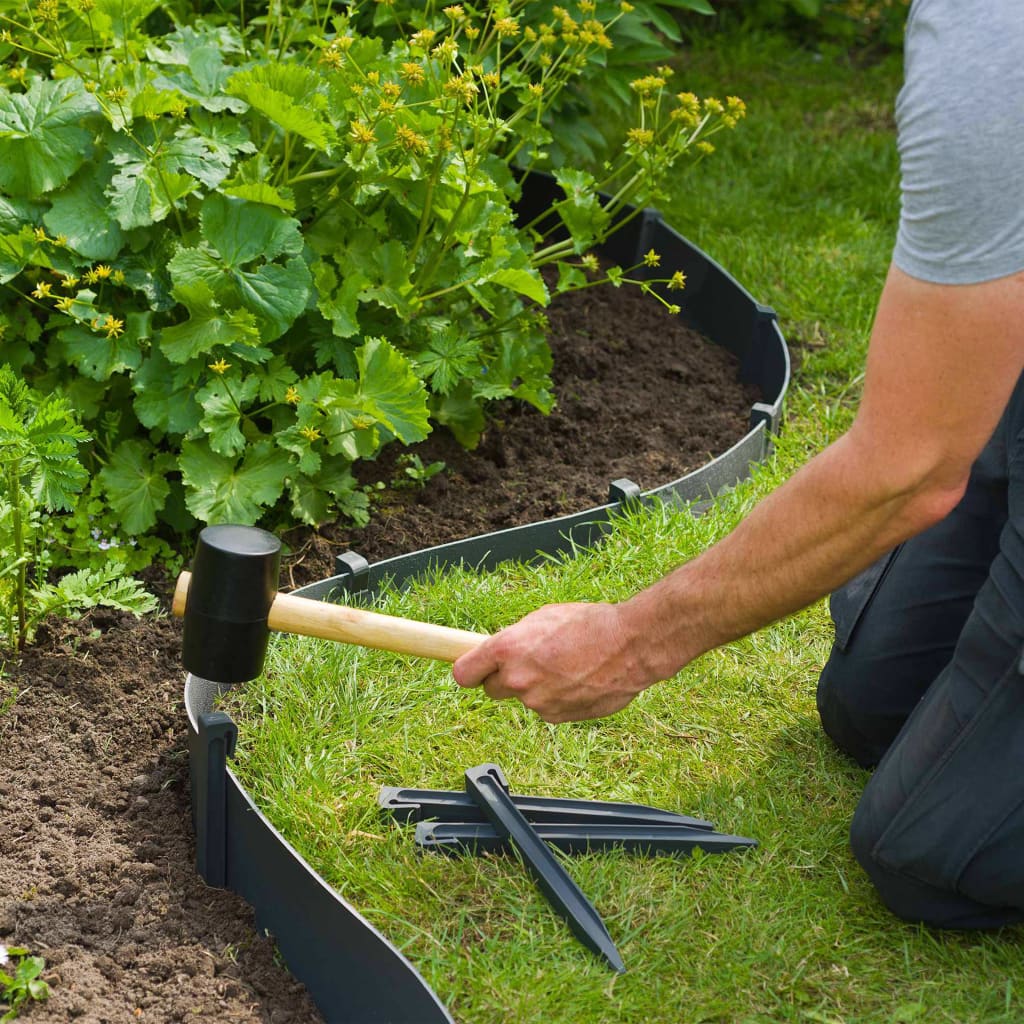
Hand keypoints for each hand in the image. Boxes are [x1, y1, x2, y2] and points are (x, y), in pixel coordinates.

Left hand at [452, 602, 652, 722]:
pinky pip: (548, 708)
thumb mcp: (543, 618)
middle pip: (491, 690)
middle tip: (529, 664)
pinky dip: (558, 698)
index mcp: (507, 649)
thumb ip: (516, 639)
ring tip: (567, 666)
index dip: (469, 671)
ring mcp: (537, 702)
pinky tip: (579, 680)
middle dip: (504, 679)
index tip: (474, 669)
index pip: (463, 673)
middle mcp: (516, 679)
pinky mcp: (557, 717)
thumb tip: (502, 652)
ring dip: (538, 687)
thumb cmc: (590, 624)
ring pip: (525, 698)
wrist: (631, 646)